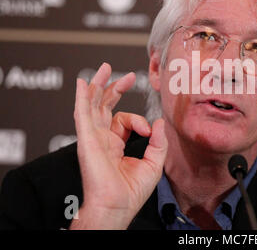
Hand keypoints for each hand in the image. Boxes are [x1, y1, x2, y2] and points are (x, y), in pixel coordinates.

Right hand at [70, 62, 167, 228]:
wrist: (117, 205)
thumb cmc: (131, 191)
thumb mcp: (154, 162)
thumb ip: (158, 141)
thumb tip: (157, 121)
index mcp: (115, 145)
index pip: (124, 120)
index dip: (138, 120)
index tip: (147, 129)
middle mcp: (102, 139)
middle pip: (104, 106)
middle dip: (114, 88)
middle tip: (128, 76)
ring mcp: (93, 138)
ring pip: (92, 105)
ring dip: (98, 86)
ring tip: (105, 68)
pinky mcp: (87, 139)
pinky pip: (82, 114)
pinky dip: (81, 98)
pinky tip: (82, 83)